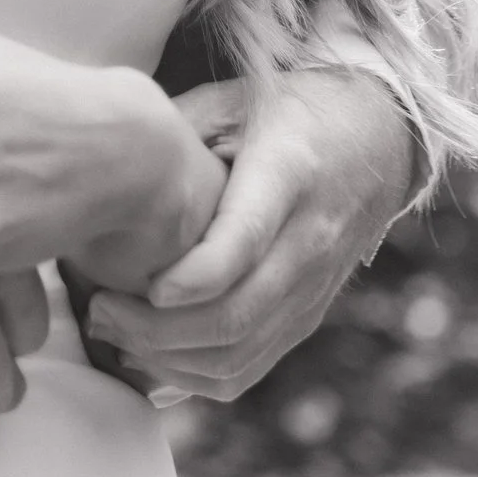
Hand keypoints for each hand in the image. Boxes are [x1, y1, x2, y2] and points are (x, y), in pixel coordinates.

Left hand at [80, 66, 416, 403]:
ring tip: (111, 333)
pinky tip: (146, 354)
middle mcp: (308, 241)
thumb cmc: (287, 112)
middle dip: (154, 330)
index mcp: (288, 174)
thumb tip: (103, 162)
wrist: (379, 139)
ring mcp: (311, 289)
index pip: (243, 241)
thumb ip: (174, 130)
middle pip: (235, 315)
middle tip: (99, 310)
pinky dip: (191, 377)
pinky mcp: (306, 318)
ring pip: (239, 355)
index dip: (191, 277)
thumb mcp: (233, 99)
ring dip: (166, 359)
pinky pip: (247, 369)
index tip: (141, 285)